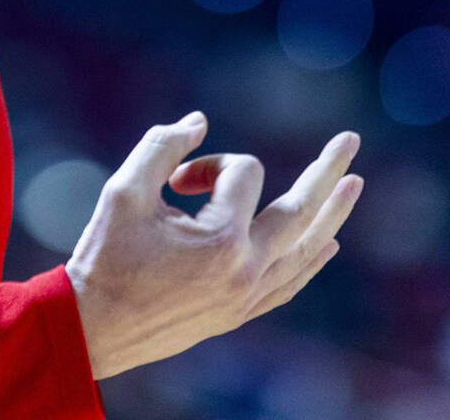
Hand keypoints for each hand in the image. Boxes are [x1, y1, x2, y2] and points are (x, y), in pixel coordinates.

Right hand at [64, 112, 361, 379]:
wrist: (95, 327)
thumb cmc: (106, 253)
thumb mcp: (124, 189)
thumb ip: (162, 145)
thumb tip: (199, 121)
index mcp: (222, 239)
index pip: (242, 173)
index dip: (209, 162)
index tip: (175, 181)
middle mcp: (246, 270)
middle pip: (301, 211)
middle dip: (326, 171)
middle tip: (351, 140)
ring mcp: (247, 297)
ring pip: (305, 250)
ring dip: (330, 214)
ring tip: (354, 185)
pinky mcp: (238, 313)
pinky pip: (289, 283)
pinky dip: (310, 259)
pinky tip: (327, 243)